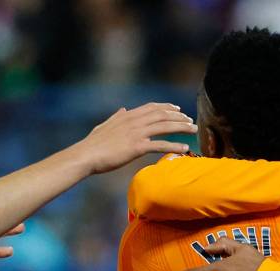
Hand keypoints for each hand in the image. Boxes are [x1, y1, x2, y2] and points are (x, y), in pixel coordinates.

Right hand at [79, 103, 195, 174]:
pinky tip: (185, 148)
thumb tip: (123, 109)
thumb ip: (116, 117)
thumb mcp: (105, 125)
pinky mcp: (137, 147)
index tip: (178, 109)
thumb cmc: (93, 144)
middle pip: (163, 115)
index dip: (167, 107)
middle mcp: (134, 121)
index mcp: (128, 115)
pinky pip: (160, 145)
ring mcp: (137, 133)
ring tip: (193, 130)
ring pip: (165, 127)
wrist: (86, 155)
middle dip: (179, 117)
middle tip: (190, 120)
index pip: (152, 107)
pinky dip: (174, 146)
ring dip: (182, 127)